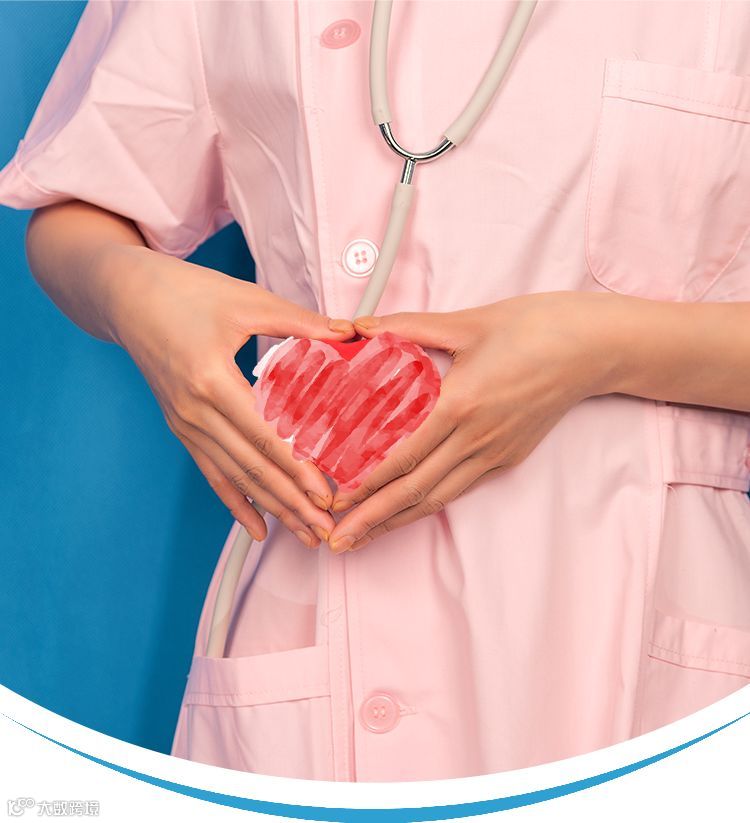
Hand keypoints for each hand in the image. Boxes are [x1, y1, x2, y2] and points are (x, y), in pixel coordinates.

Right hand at [101, 245, 355, 547]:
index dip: (297, 471)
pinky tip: (257, 528)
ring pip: (235, 478)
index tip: (327, 495)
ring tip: (305, 533)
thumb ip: (301, 322)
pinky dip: (236, 503)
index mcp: (212, 379)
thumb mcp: (247, 300)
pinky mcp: (181, 428)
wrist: (126, 296)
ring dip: (272, 509)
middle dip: (292, 503)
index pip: (264, 437)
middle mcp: (195, 411)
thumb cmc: (185, 292)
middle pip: (252, 469)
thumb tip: (350, 334)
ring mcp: (185, 424)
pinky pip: (211, 473)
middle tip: (326, 529)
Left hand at [326, 291, 617, 551]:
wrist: (593, 347)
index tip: (336, 501)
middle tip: (338, 542)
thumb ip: (408, 326)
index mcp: (461, 404)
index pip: (403, 456)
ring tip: (364, 538)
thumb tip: (359, 326)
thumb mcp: (468, 322)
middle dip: (373, 520)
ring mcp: (495, 453)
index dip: (367, 484)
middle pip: (416, 491)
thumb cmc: (534, 327)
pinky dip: (428, 503)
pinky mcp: (508, 457)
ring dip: (397, 522)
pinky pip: (461, 488)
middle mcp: (477, 438)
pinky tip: (407, 511)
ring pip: (438, 498)